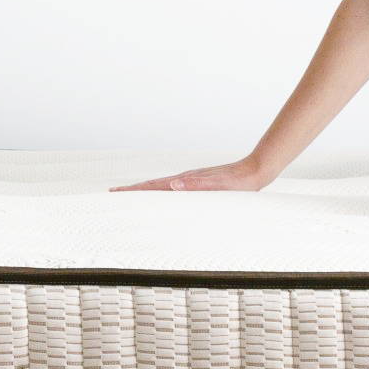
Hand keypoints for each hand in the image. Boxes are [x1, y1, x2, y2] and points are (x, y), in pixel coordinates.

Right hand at [114, 160, 273, 192]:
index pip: (153, 186)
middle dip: (132, 190)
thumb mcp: (217, 186)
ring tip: (132, 195)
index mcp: (185, 181)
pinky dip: (161, 192)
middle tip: (113, 193)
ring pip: (161, 186)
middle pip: (152, 184)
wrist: (254, 172)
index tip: (115, 192)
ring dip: (145, 190)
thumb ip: (195, 186)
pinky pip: (173, 189)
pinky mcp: (198, 184)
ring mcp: (190, 181)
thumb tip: (172, 185)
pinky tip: (163, 196)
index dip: (134, 190)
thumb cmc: (238, 183)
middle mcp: (184, 180)